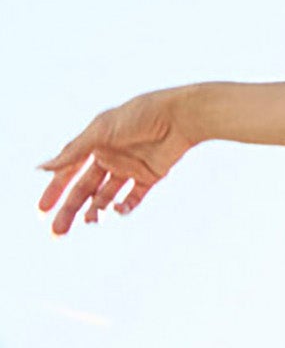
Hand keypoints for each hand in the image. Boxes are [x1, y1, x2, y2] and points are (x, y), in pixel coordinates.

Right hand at [38, 88, 198, 234]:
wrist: (180, 116)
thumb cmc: (139, 116)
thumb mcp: (101, 131)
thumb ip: (73, 152)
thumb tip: (41, 168)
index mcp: (93, 144)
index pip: (69, 172)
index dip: (55, 191)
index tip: (42, 211)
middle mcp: (109, 157)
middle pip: (84, 189)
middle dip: (70, 209)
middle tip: (57, 231)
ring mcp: (129, 168)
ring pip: (106, 196)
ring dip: (96, 210)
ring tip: (90, 221)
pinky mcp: (150, 176)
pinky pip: (133, 197)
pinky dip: (124, 207)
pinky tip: (118, 210)